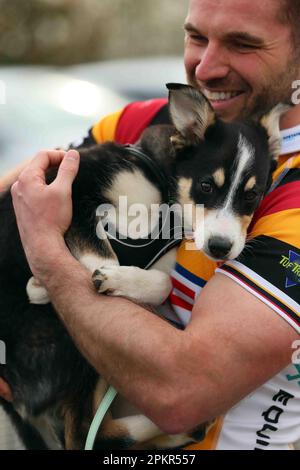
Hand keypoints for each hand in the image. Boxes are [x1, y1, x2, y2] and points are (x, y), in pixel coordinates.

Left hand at [11, 149, 79, 280]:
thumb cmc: (52, 219)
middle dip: (56, 164)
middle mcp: (19, 186)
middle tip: (71, 169)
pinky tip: (56, 196)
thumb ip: (68, 169)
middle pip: (38, 165)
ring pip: (36, 178)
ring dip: (51, 176)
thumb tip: (73, 154)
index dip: (60, 154)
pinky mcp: (23, 207)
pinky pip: (34, 190)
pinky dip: (46, 187)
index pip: (43, 155)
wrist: (42, 245)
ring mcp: (19, 197)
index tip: (73, 161)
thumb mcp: (63, 191)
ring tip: (66, 182)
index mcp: (27, 178)